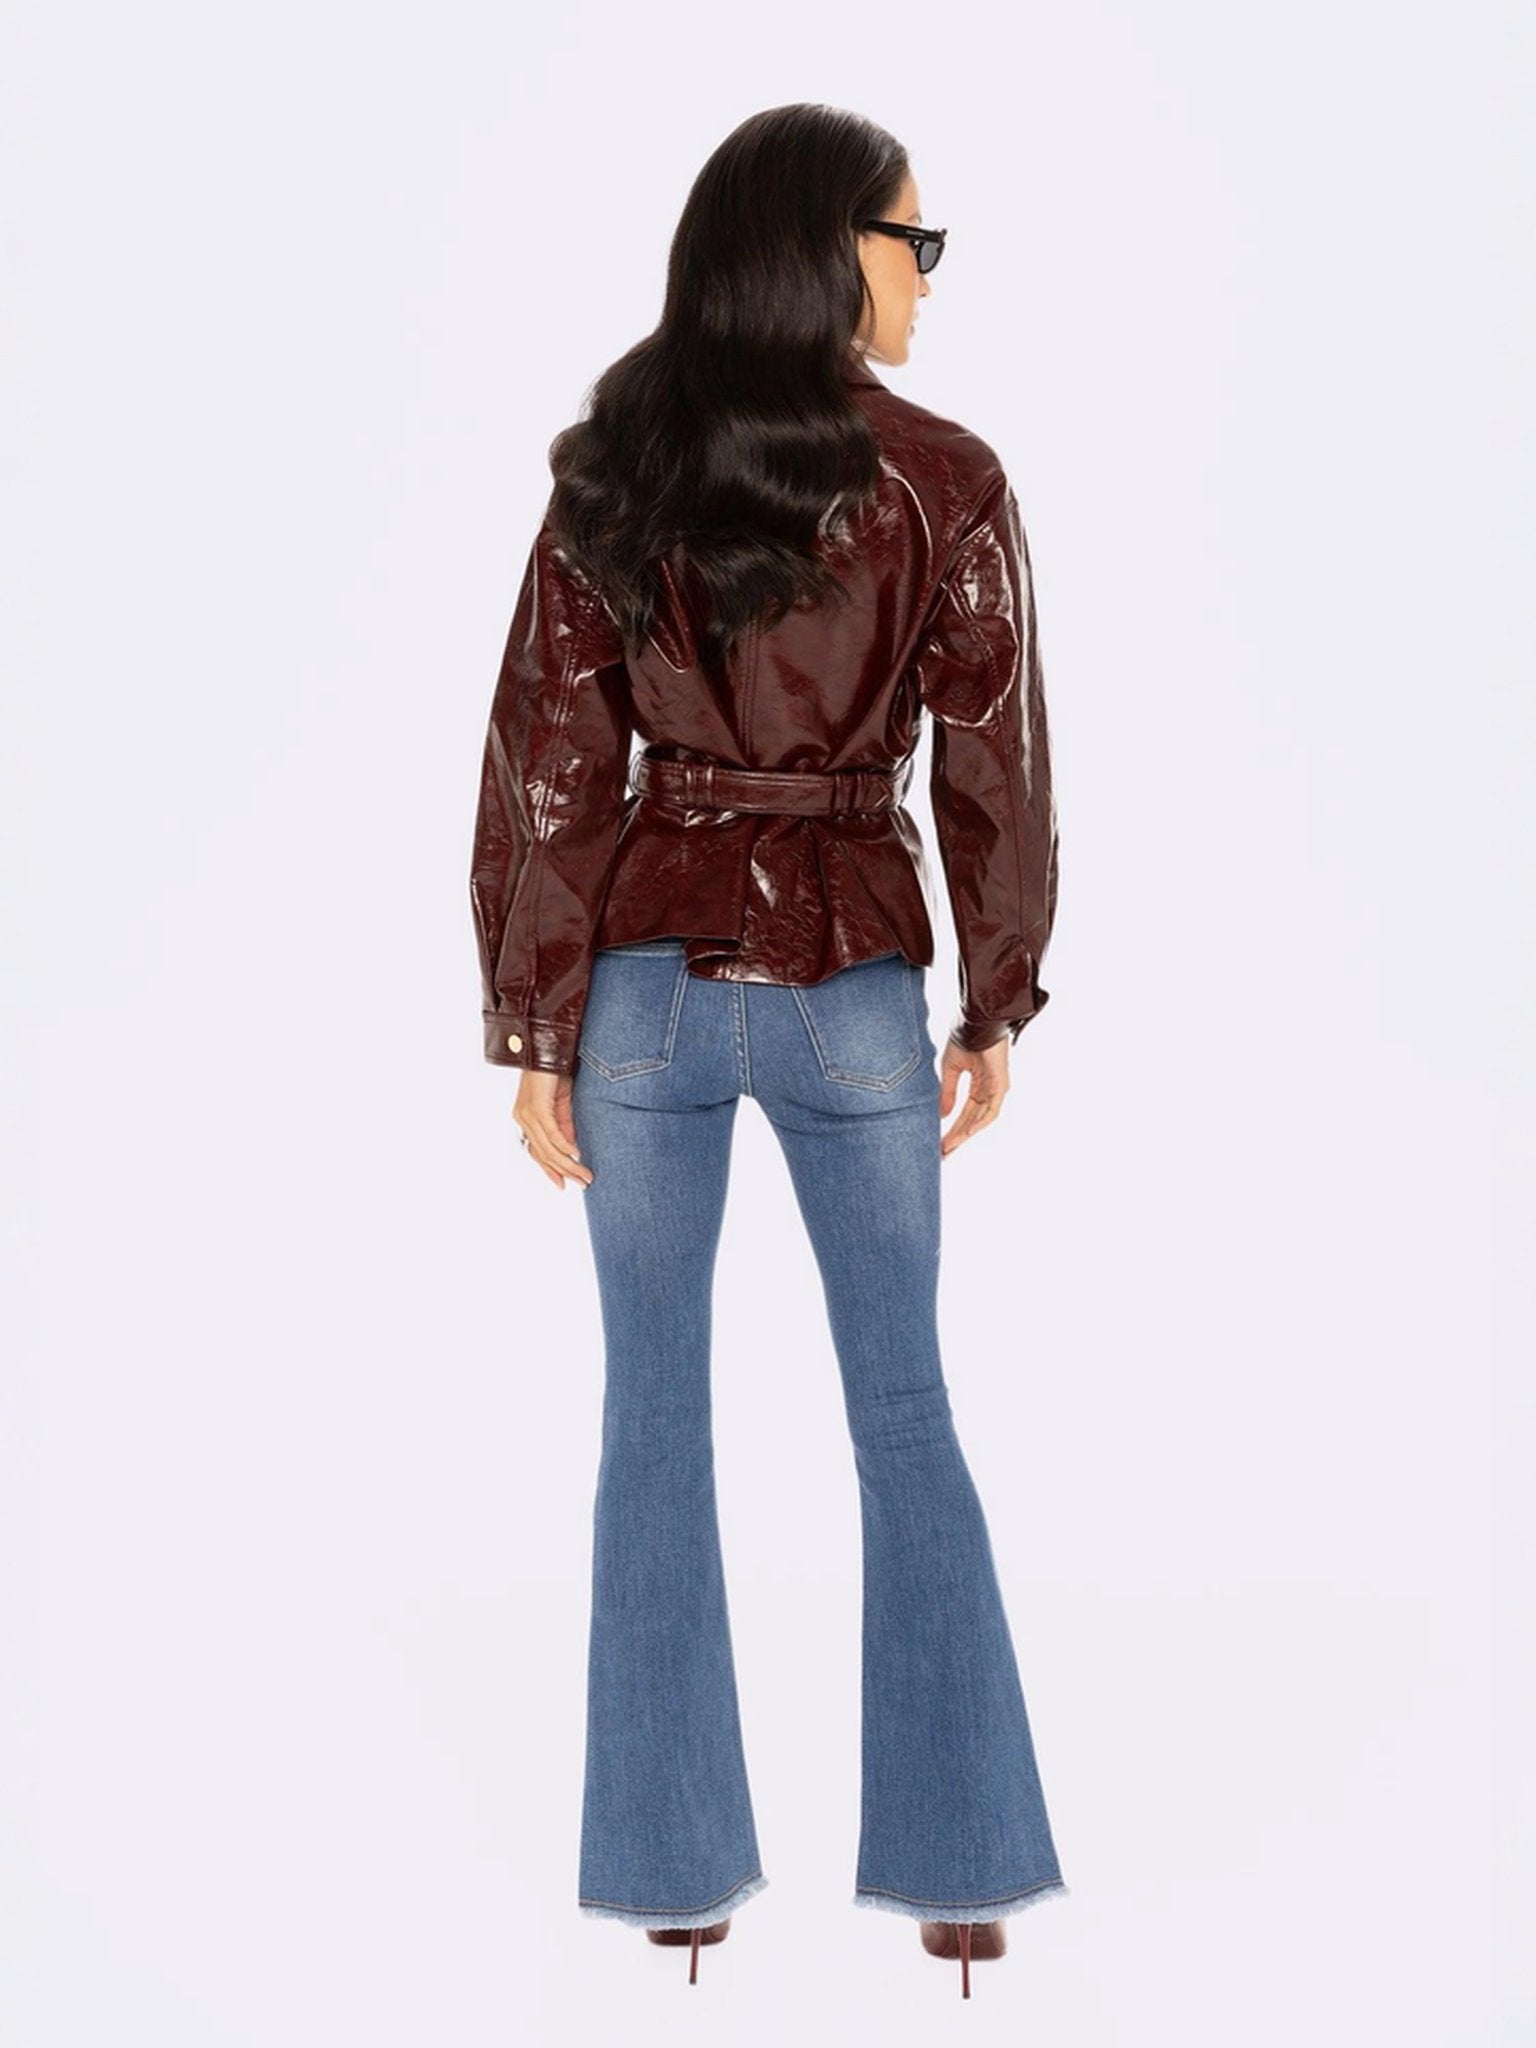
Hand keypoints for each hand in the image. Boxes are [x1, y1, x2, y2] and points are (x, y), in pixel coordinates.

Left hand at [513, 1068, 593, 1189]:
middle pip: (543, 1154)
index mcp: (526, 1119)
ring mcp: (527, 1113)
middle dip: (564, 1171)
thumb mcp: (563, 1104)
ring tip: (584, 1174)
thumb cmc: (557, 1072)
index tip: (564, 1186)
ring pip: (547, 1148)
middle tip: (583, 1183)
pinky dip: (563, 1145)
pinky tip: (575, 1154)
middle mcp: (523, 1118)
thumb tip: (571, 1150)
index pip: (537, 1152)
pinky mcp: (536, 1106)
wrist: (550, 1047)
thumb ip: (565, 1126)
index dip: (550, 1170)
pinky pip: (551, 1132)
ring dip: (568, 1164)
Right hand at [938, 1036, 1009, 1156]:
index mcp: (978, 1086)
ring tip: (949, 1147)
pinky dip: (978, 1123)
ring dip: (965, 1134)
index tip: (939, 1144)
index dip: (952, 1129)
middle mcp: (988, 1090)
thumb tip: (941, 1116)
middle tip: (942, 1153)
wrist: (975, 1023)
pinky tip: (965, 1134)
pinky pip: (991, 1111)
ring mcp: (996, 1089)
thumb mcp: (949, 1070)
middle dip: (956, 1137)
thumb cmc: (964, 1040)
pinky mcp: (1001, 1086)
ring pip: (980, 1119)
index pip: (964, 1114)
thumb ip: (947, 1093)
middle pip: (971, 1120)